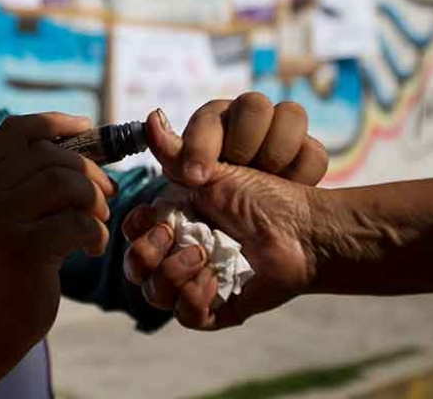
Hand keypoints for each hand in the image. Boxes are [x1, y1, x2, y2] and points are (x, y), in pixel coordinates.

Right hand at [0, 113, 115, 344]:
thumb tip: (87, 137)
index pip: (17, 130)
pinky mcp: (22, 250)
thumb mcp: (7, 212)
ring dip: (94, 200)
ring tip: (98, 221)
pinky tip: (92, 248)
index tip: (88, 129)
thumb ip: (30, 177)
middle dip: (89, 171)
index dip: (56, 122)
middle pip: (49, 155)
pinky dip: (97, 233)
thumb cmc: (10, 261)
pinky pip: (78, 222)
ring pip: (64, 182)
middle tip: (106, 196)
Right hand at [122, 92, 328, 328]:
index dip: (134, 231)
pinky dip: (194, 300)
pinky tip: (214, 280)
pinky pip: (186, 316)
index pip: (132, 238)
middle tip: (174, 236)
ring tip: (203, 257)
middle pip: (136, 270)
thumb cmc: (261, 197)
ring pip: (156, 295)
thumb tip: (152, 116)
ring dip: (173, 274)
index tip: (150, 217)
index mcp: (174, 225)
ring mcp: (197, 284)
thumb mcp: (210, 172)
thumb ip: (174, 150)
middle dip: (147, 253)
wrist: (300, 229)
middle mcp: (179, 256)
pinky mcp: (217, 309)